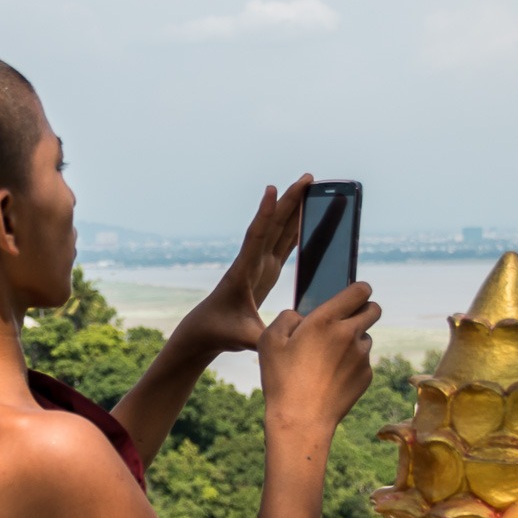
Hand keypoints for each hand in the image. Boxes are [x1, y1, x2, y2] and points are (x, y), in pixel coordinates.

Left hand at [174, 176, 310, 355]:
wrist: (205, 330)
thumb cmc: (221, 332)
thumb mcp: (244, 338)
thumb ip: (264, 338)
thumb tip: (290, 339)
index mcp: (244, 272)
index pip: (257, 238)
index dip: (265, 215)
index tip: (272, 189)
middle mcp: (251, 262)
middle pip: (273, 225)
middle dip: (290, 200)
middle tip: (309, 178)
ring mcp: (258, 265)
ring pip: (280, 230)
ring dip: (295, 209)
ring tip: (312, 188)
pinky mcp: (264, 271)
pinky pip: (283, 244)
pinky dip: (296, 229)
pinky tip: (308, 219)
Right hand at [259, 281, 380, 443]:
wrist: (301, 420)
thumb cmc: (281, 379)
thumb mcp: (269, 341)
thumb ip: (286, 318)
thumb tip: (300, 317)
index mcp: (326, 320)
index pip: (360, 291)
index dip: (360, 289)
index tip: (354, 294)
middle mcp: (350, 334)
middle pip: (373, 310)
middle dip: (364, 310)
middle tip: (345, 321)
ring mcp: (361, 356)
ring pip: (366, 338)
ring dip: (353, 341)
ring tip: (328, 358)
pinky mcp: (366, 376)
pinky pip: (363, 362)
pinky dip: (351, 364)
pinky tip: (331, 378)